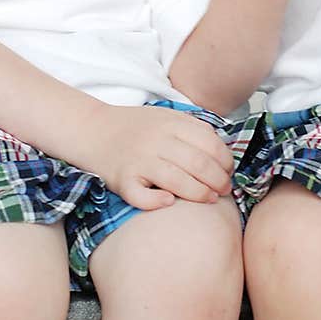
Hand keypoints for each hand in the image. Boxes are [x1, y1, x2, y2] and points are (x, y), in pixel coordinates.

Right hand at [89, 103, 234, 210]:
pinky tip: (169, 202)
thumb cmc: (133, 127)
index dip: (225, 160)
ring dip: (200, 193)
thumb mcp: (164, 117)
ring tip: (211, 199)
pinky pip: (142, 196)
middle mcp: (156, 140)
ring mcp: (138, 160)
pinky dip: (157, 202)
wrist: (91, 129)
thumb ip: (191, 128)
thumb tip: (222, 150)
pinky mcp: (122, 180)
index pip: (209, 143)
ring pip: (177, 181)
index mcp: (170, 123)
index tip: (229, 170)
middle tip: (225, 189)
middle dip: (218, 180)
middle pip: (198, 163)